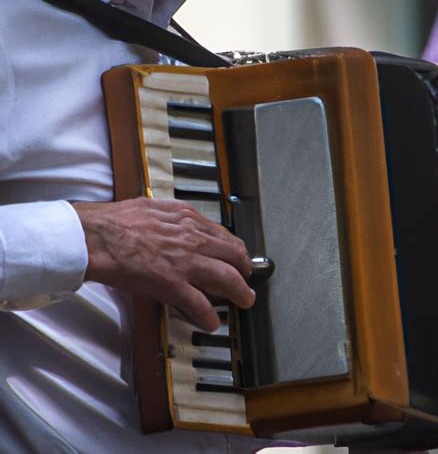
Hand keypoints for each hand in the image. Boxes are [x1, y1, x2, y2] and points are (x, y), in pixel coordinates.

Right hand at [72, 197, 254, 331]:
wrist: (97, 237)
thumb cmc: (117, 221)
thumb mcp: (153, 207)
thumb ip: (173, 215)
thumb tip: (181, 220)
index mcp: (187, 219)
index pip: (223, 235)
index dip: (235, 249)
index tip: (238, 255)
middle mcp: (192, 239)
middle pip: (233, 256)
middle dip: (246, 270)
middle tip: (248, 278)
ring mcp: (185, 263)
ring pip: (227, 279)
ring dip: (241, 292)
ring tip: (245, 300)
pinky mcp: (172, 284)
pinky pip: (200, 305)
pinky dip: (209, 316)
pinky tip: (211, 322)